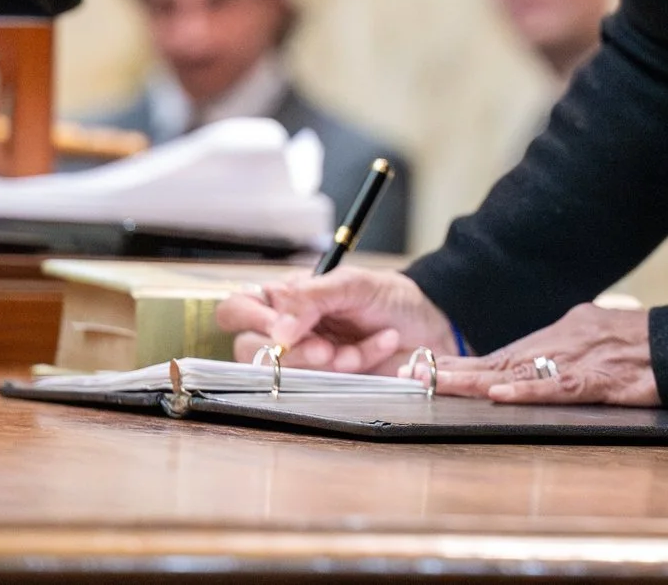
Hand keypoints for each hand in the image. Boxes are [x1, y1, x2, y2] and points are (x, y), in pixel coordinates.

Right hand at [215, 269, 455, 373]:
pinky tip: (380, 345)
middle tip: (326, 348)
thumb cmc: (389, 296)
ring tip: (357, 348)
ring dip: (325, 363)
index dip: (248, 320)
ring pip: (285, 372)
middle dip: (292, 353)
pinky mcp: (327, 380)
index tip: (279, 330)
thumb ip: (312, 298)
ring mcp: (305, 357)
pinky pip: (323, 383)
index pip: (236, 308)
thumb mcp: (354, 284)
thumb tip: (279, 331)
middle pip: (250, 350)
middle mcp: (286, 329)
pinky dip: (355, 365)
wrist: (431, 321)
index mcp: (284, 297)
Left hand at [433, 301, 656, 405]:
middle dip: (455, 367)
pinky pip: (558, 386)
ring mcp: (583, 356)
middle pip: (502, 356)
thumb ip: (574, 351)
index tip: (429, 366)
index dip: (467, 360)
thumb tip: (545, 370)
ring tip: (437, 384)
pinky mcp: (601, 378)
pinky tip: (499, 393)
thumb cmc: (655, 347)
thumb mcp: (606, 338)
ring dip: (474, 379)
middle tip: (413, 373)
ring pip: (519, 369)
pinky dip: (526, 391)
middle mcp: (567, 337)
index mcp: (568, 329)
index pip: (508, 348)